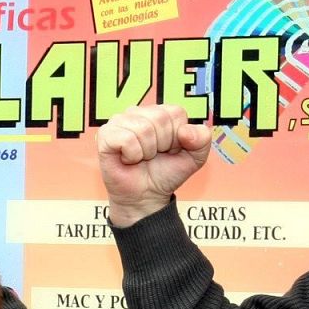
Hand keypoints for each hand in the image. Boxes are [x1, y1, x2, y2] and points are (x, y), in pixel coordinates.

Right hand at [97, 103, 212, 226]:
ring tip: (141, 158)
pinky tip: (128, 159)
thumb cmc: (166, 174)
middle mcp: (138, 112)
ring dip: (147, 152)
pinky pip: (126, 139)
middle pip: (160, 119)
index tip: (170, 150)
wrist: (146, 197)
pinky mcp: (106, 135)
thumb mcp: (195, 158)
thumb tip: (186, 131)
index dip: (177, 137)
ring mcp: (119, 121)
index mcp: (160, 112)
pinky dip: (132, 155)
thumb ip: (202, 139)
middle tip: (154, 156)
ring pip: (144, 129)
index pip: (176, 113)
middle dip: (162, 145)